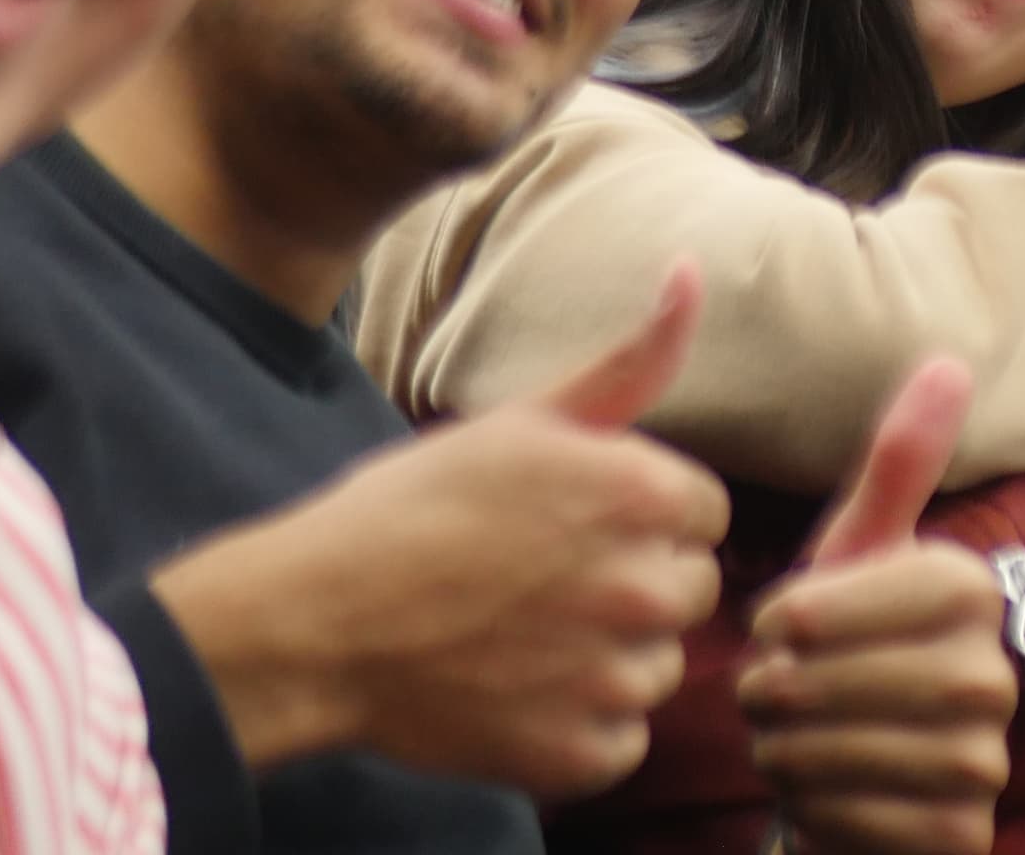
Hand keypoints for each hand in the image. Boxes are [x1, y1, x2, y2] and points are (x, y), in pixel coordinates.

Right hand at [150, 262, 729, 800]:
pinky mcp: (579, 752)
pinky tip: (522, 693)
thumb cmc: (418, 507)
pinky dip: (582, 727)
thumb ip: (628, 360)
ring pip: (660, 668)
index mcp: (640, 494)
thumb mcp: (525, 418)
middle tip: (548, 580)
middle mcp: (643, 587)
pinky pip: (623, 740)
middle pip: (690, 590)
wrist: (321, 619)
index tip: (578, 522)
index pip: (703, 511)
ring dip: (612, 657)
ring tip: (527, 635)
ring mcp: (613, 677)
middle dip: (636, 582)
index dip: (643, 514)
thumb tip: (693, 272)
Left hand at [743, 359, 1011, 854]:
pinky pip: (845, 817)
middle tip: (774, 687)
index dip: (790, 617)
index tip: (778, 623)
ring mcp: (983, 760)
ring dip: (784, 745)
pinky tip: (816, 782)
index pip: (838, 603)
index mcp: (970, 589)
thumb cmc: (849, 640)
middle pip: (823, 681)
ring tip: (790, 731)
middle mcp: (992, 674)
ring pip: (827, 750)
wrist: (869, 764)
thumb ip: (897, 461)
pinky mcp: (958, 834)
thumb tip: (948, 358)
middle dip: (775, 687)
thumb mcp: (861, 548)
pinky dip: (809, 802)